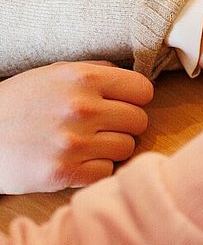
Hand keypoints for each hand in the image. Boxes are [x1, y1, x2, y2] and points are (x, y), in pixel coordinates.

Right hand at [0, 62, 151, 193]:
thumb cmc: (19, 104)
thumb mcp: (52, 74)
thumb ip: (94, 73)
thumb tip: (131, 80)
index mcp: (81, 78)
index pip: (143, 90)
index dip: (134, 99)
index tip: (121, 105)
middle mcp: (81, 108)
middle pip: (139, 121)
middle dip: (123, 125)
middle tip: (99, 127)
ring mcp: (74, 141)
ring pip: (127, 147)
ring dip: (110, 148)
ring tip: (85, 144)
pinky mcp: (65, 171)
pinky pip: (107, 171)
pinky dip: (94, 169)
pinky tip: (75, 160)